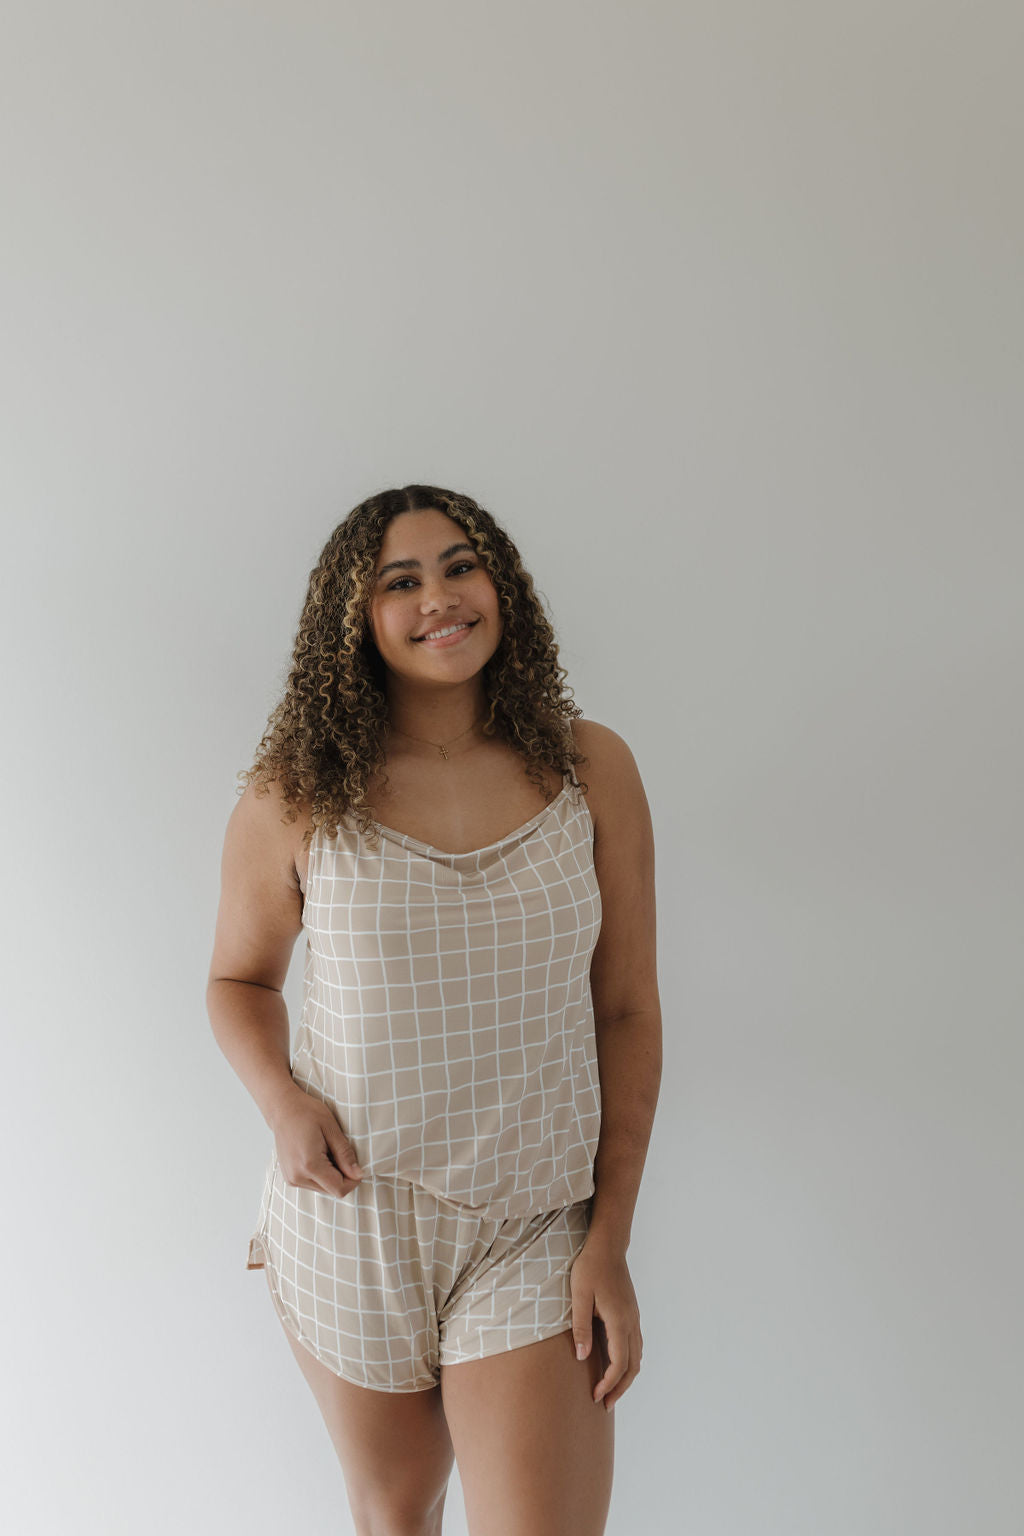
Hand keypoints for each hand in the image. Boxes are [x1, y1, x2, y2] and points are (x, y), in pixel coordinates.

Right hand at [268, 1083, 364, 1198]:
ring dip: (331, 1175)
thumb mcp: (331, 1129)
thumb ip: (345, 1154)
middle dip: (342, 1176)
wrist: (283, 1108)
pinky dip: (321, 1174)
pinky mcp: (289, 1177)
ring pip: (323, 1189)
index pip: (338, 1189)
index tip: (357, 1165)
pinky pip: (312, 1184)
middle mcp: (297, 1177)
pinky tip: (318, 1155)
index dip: (353, 1180)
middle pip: (331, 1191)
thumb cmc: (307, 1112)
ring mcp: (291, 1178)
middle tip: (340, 1152)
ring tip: (327, 1151)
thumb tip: (358, 1175)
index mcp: (309, 1165)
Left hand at [569, 1235, 643, 1410]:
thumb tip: (582, 1357)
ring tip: (611, 1391)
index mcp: (619, 1320)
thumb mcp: (579, 1296)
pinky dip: (628, 1362)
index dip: (608, 1384)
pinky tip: (615, 1366)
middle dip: (621, 1388)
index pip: (619, 1363)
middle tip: (606, 1405)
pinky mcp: (631, 1313)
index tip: (595, 1396)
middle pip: (633, 1366)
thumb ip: (581, 1327)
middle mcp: (631, 1322)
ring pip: (637, 1356)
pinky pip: (635, 1345)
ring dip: (626, 1377)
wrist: (607, 1245)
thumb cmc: (589, 1268)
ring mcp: (634, 1317)